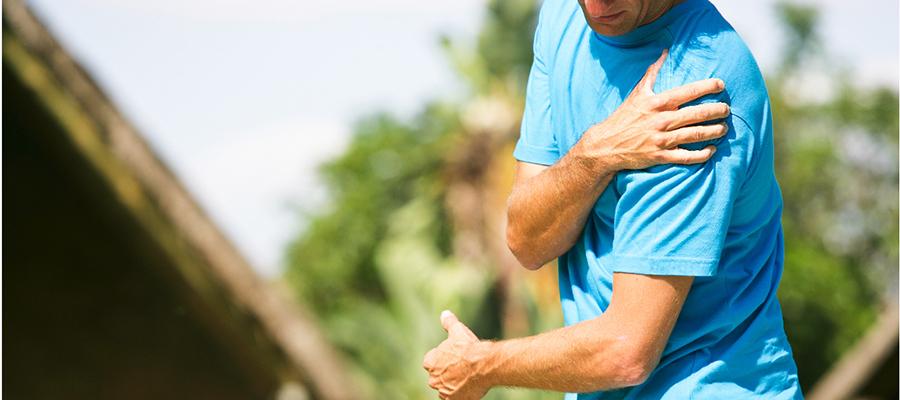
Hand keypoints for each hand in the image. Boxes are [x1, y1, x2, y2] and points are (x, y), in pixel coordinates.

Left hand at [423, 311, 489, 399]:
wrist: (484, 365)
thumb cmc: (469, 347)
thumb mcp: (458, 331)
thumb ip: (449, 323)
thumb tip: (444, 314)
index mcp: (430, 362)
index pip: (432, 362)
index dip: (443, 359)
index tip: (454, 356)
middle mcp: (433, 379)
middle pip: (438, 376)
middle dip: (447, 373)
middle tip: (462, 367)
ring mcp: (444, 392)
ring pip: (447, 388)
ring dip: (454, 384)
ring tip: (468, 377)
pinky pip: (455, 399)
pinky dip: (461, 394)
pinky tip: (470, 386)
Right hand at [580, 49, 730, 170]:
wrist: (605, 145)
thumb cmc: (623, 117)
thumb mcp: (637, 92)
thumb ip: (653, 72)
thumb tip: (664, 51)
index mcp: (657, 102)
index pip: (689, 92)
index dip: (708, 87)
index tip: (721, 85)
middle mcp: (661, 120)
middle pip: (697, 114)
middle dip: (717, 111)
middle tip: (726, 109)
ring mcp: (661, 140)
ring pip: (695, 135)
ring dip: (714, 131)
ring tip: (724, 128)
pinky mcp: (660, 156)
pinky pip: (686, 157)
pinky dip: (702, 154)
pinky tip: (711, 150)